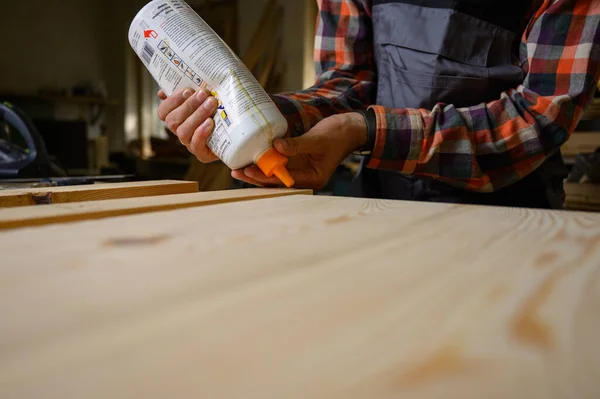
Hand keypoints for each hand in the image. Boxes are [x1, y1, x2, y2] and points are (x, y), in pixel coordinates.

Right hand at [156, 88, 219, 161]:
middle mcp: (181, 131)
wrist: (238, 133)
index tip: (188, 90)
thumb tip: (163, 91)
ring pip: (183, 132)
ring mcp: (190, 144)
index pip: (163, 112)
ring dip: (196, 115)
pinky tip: (210, 122)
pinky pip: (196, 146)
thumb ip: (189, 92)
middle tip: (204, 93)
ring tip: (211, 104)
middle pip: (173, 121)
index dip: (172, 101)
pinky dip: (201, 133)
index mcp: (177, 117)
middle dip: (188, 105)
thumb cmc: (220, 110)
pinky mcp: (202, 154)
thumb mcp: (205, 97)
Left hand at [232, 113, 367, 189]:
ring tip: (238, 168)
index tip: (248, 171)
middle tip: (236, 171)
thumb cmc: (339, 135)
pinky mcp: (298, 160)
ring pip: (275, 173)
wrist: (351, 129)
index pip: (284, 180)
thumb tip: (275, 146)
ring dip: (258, 170)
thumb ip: (297, 144)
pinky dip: (267, 160)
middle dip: (256, 177)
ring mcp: (301, 169)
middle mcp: (305, 177)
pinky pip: (280, 162)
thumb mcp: (318, 139)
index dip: (264, 176)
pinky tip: (253, 157)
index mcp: (313, 178)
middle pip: (276, 181)